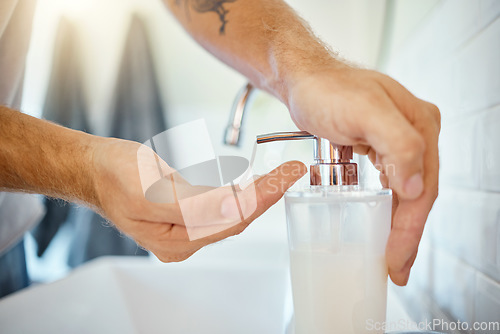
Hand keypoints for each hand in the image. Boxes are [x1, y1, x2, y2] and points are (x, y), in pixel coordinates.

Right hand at [90, 138, 305, 261]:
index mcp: (176, 238)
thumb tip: (234, 211)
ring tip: (283, 175)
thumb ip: (194, 206)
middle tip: (292, 171)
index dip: (264, 197)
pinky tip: (255, 184)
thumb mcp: (150, 190)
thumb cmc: (114, 175)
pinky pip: (221, 209)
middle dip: (268, 194)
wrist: (93, 169)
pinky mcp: (185, 216)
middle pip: (237, 219)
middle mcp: (184, 240)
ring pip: (232, 215)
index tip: (287, 176)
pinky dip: (242, 194)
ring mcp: (184, 230)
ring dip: (260, 195)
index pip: (233, 219)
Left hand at [286, 65, 439, 284]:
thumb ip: (399, 143)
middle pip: (417, 195)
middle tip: (396, 268)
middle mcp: (415, 134)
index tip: (395, 259)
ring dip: (399, 226)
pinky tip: (381, 224)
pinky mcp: (379, 146)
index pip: (422, 189)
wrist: (304, 79)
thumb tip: (417, 186)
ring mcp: (398, 140)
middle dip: (407, 235)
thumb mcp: (365, 111)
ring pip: (405, 193)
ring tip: (392, 257)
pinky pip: (389, 184)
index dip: (410, 229)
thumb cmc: (328, 90)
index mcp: (420, 126)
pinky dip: (387, 208)